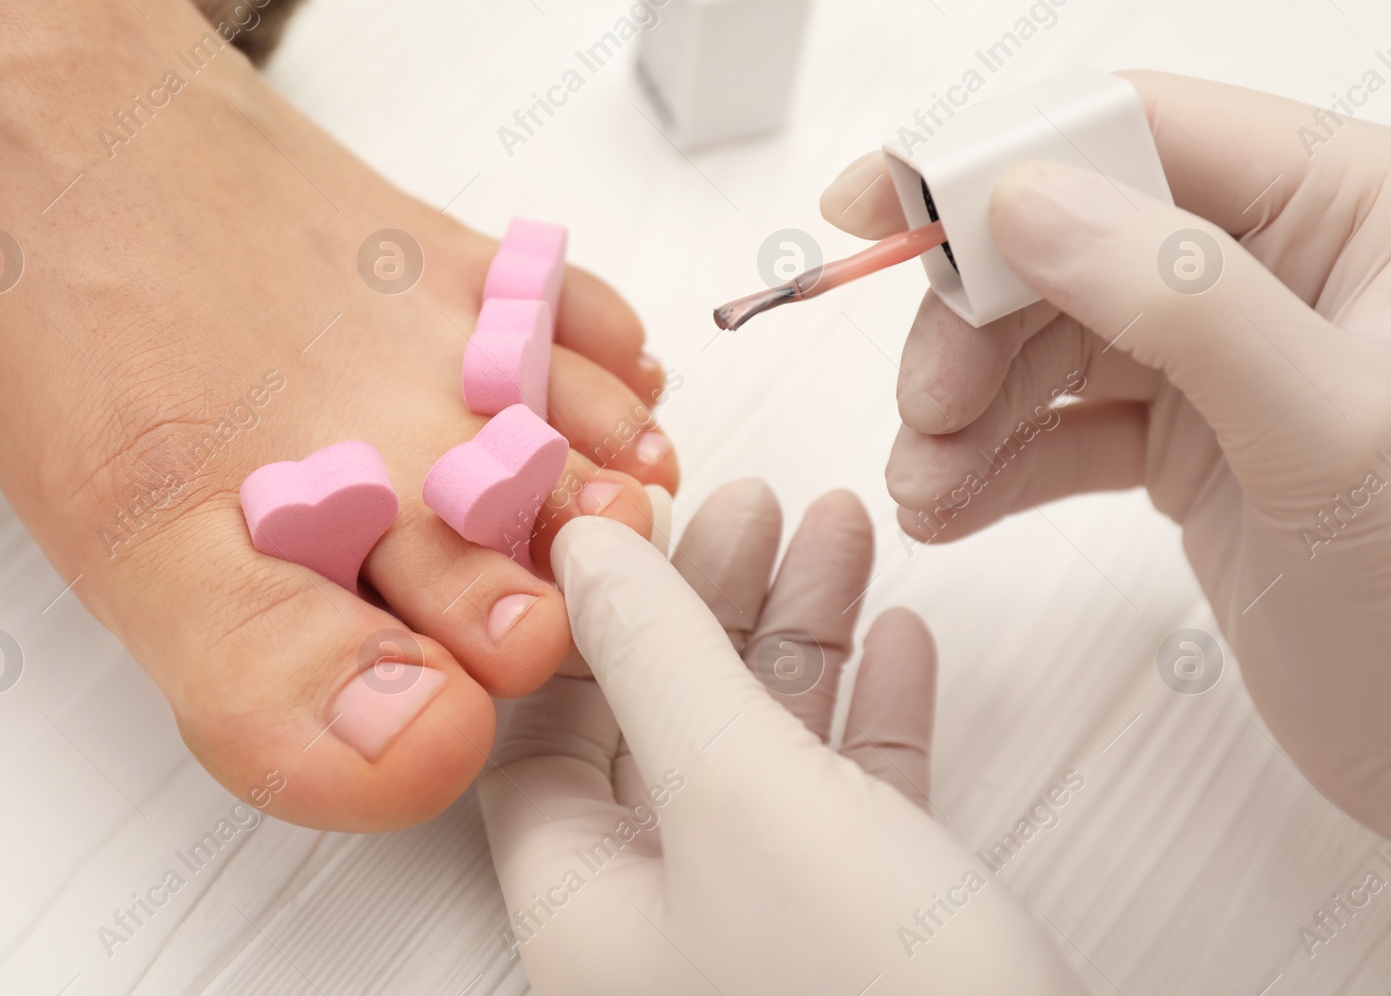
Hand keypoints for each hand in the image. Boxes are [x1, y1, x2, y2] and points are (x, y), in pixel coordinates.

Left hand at [480, 480, 1082, 994]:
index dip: (581, 622)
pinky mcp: (872, 938)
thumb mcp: (740, 793)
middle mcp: (662, 926)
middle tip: (756, 503)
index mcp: (583, 907)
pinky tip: (903, 639)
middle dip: (712, 602)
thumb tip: (585, 546)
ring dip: (803, 634)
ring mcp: (769, 931)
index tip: (630, 522)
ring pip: (764, 749)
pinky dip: (873, 714)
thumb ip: (658, 655)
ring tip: (841, 526)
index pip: (538, 732)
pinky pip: (852, 800)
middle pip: (659, 722)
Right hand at [821, 70, 1390, 834]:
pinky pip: (1058, 429)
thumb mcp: (1330, 431)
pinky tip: (951, 509)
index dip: (997, 160)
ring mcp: (1223, 360)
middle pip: (1061, 243)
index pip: (1139, 134)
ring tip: (926, 486)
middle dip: (970, 327)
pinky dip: (991, 467)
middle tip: (924, 405)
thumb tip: (1027, 203)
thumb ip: (1186, 304)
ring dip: (964, 411)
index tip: (880, 202)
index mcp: (1344, 208)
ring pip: (1043, 341)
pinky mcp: (1187, 444)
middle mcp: (1273, 268)